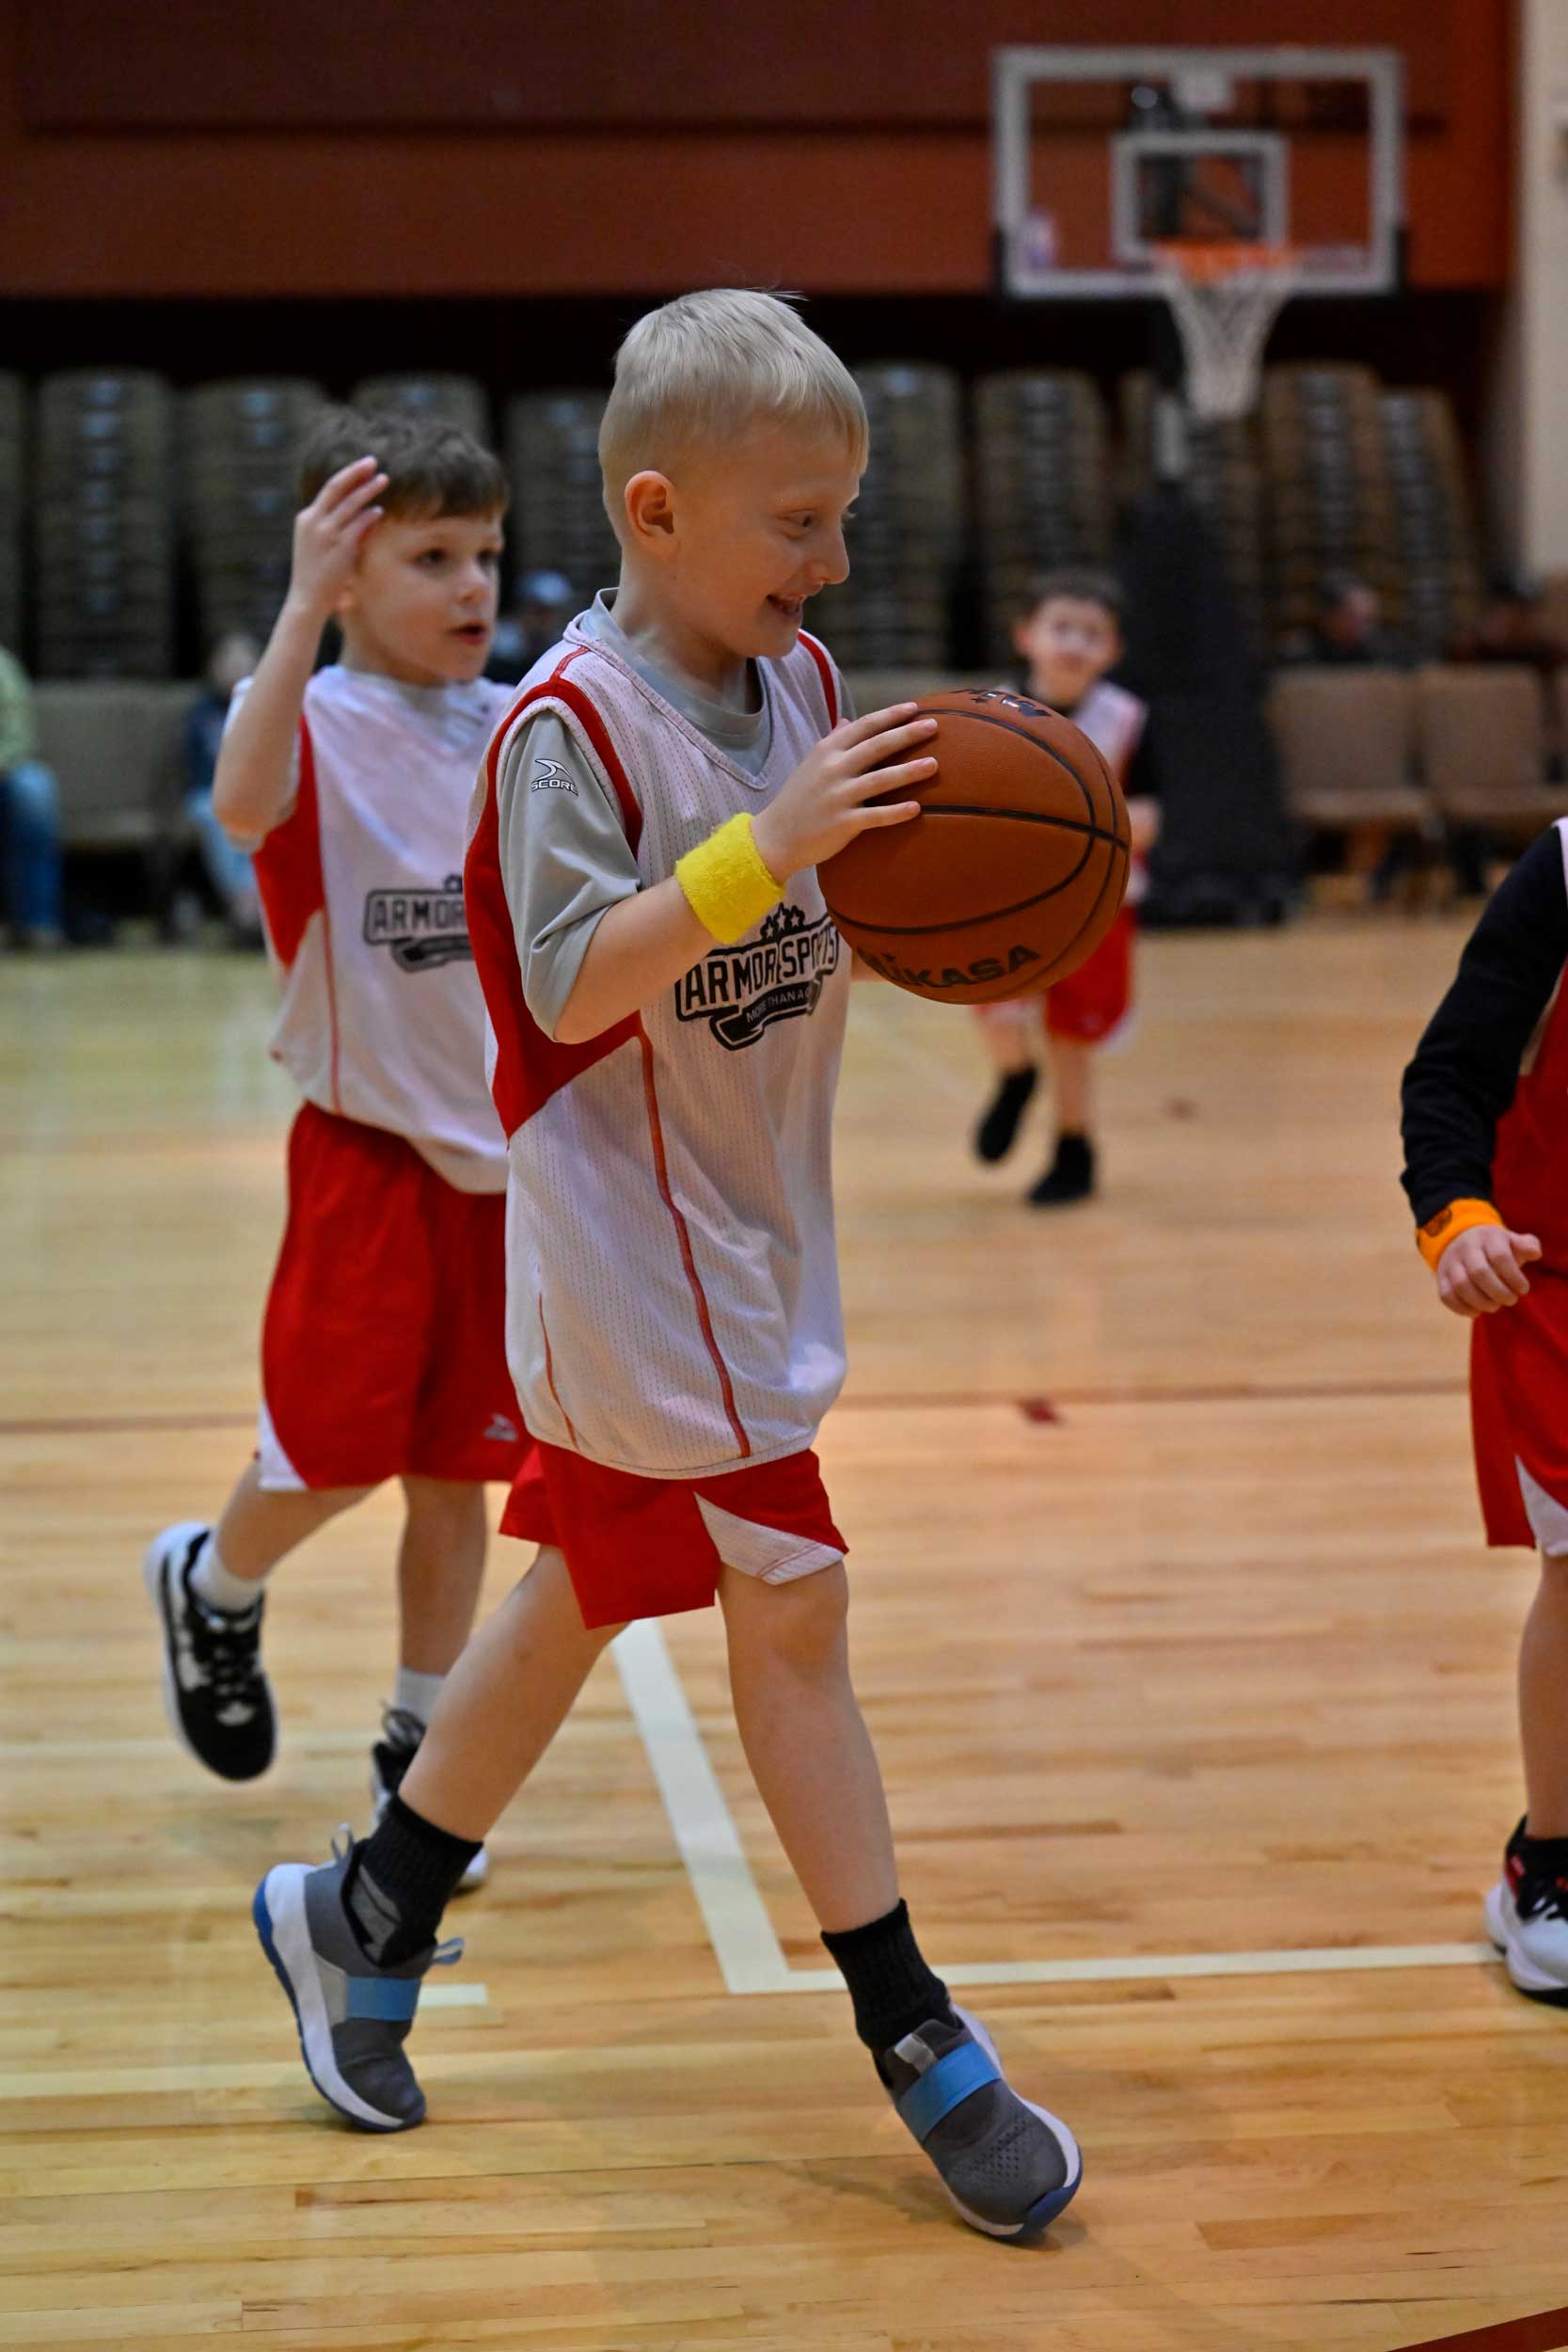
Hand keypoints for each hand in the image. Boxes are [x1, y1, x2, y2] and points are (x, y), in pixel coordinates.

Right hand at [285, 457, 388, 621]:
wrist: (307, 600)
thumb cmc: (318, 577)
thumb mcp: (326, 548)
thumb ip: (348, 530)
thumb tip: (374, 515)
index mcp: (306, 519)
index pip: (328, 490)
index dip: (347, 476)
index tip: (363, 467)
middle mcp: (314, 521)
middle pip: (337, 487)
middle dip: (356, 472)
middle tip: (373, 462)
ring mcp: (326, 532)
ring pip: (351, 503)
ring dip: (368, 489)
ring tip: (383, 479)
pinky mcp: (340, 546)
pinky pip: (359, 524)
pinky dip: (370, 516)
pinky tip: (379, 511)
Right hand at [751, 704, 935, 881]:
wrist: (775, 836)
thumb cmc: (798, 798)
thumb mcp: (811, 764)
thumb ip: (832, 741)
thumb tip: (848, 721)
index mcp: (827, 751)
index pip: (864, 726)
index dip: (890, 716)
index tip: (914, 708)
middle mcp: (833, 769)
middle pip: (877, 746)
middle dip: (907, 734)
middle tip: (934, 725)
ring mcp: (838, 796)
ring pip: (880, 779)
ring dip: (909, 771)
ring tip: (934, 764)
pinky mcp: (842, 823)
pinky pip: (874, 816)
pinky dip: (895, 812)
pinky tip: (916, 808)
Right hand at [1436, 1224, 1542, 1316]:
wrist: (1462, 1240)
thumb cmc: (1496, 1247)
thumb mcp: (1512, 1241)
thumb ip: (1528, 1245)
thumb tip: (1534, 1254)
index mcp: (1487, 1237)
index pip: (1500, 1257)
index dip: (1514, 1277)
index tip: (1523, 1289)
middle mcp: (1466, 1248)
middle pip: (1479, 1272)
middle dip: (1499, 1292)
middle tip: (1511, 1300)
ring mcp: (1451, 1263)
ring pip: (1461, 1285)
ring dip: (1481, 1302)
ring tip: (1495, 1306)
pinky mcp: (1441, 1278)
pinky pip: (1447, 1296)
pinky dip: (1463, 1308)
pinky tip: (1477, 1312)